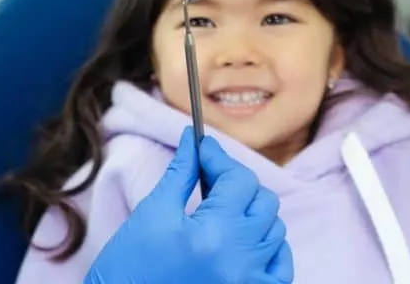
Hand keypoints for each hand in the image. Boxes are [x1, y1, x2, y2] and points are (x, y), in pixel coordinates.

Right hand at [85, 127, 292, 283]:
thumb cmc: (128, 268)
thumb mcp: (153, 213)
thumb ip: (181, 173)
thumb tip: (191, 140)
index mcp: (214, 235)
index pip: (238, 180)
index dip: (219, 158)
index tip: (202, 149)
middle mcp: (240, 260)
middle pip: (263, 201)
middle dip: (237, 183)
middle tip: (208, 178)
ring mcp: (249, 283)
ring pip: (275, 231)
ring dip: (252, 214)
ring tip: (221, 211)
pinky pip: (282, 268)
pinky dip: (271, 249)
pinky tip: (246, 241)